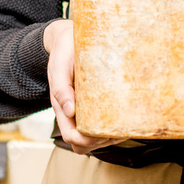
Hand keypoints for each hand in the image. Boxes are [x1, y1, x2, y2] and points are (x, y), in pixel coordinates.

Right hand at [44, 19, 128, 154]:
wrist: (66, 39)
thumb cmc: (63, 52)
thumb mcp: (59, 65)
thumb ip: (60, 86)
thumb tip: (69, 110)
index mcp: (61, 106)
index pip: (71, 136)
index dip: (87, 140)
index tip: (104, 132)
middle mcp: (71, 112)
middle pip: (82, 144)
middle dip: (100, 142)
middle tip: (118, 130)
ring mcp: (81, 110)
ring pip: (91, 139)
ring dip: (107, 139)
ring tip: (124, 127)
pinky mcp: (92, 104)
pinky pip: (99, 125)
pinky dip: (111, 128)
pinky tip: (123, 118)